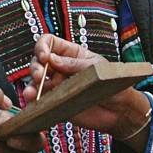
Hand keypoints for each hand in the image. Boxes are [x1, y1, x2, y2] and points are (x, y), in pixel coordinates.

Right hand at [24, 35, 150, 140]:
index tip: (44, 57)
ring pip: (36, 81)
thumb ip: (74, 65)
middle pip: (38, 61)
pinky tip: (32, 102)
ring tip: (31, 94)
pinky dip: (34, 100)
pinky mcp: (56, 102)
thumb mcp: (96, 69)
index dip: (42, 47)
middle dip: (36, 67)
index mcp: (71, 54)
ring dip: (31, 85)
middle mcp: (60, 67)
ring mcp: (57, 85)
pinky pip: (41, 99)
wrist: (120, 110)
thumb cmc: (112, 83)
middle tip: (40, 76)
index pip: (50, 43)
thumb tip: (51, 59)